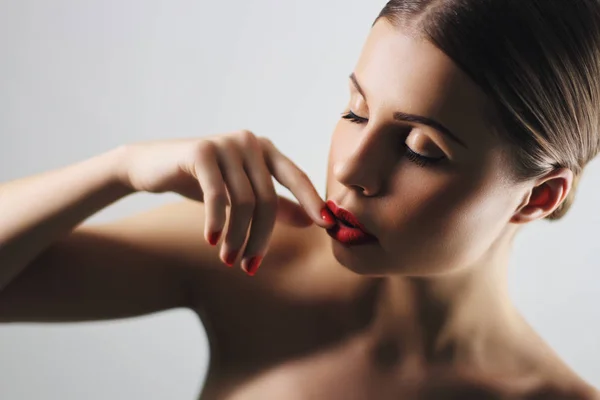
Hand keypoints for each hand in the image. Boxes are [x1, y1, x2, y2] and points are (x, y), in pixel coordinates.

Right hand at [117, 130, 334, 274]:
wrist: (151, 166)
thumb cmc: (202, 182)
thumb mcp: (241, 195)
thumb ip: (276, 204)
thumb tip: (312, 221)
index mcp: (265, 150)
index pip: (296, 176)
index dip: (312, 201)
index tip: (328, 226)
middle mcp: (249, 142)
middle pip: (268, 198)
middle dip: (260, 237)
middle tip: (250, 266)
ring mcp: (226, 144)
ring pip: (244, 201)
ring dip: (238, 237)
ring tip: (229, 260)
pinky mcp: (201, 151)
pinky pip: (217, 195)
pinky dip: (218, 222)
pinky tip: (212, 241)